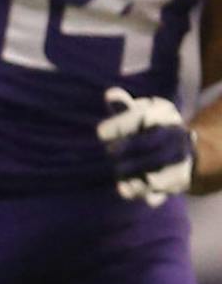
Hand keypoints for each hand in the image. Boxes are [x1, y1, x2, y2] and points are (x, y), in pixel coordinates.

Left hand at [98, 86, 193, 205]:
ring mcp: (182, 155)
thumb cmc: (144, 127)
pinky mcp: (180, 178)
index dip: (121, 124)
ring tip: (117, 171)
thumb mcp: (134, 113)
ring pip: (160, 164)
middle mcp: (178, 132)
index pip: (144, 115)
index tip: (101, 133)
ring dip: (135, 169)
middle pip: (154, 140)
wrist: (177, 150)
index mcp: (164, 111)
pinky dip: (143, 189)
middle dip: (130, 146)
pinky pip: (162, 186)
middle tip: (110, 152)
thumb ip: (122, 107)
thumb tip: (111, 94)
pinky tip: (125, 188)